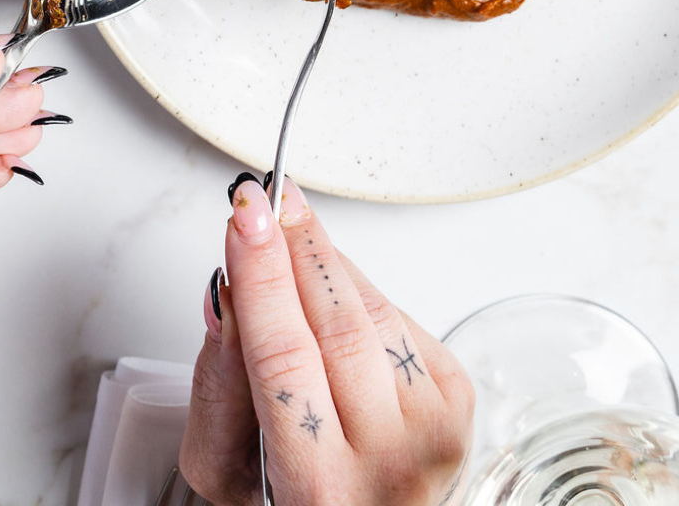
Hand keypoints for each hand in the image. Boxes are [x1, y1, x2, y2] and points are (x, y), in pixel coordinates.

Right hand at [181, 175, 472, 505]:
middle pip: (339, 324)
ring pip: (375, 311)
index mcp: (322, 489)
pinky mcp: (459, 401)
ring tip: (292, 228)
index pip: (284, 358)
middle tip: (269, 201)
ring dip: (327, 259)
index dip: (262, 276)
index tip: (246, 216)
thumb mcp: (225, 469)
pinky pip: (400, 318)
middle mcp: (389, 462)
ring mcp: (434, 431)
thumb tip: (229, 289)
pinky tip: (332, 288)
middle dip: (298, 247)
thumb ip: (219, 384)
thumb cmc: (296, 502)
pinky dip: (361, 291)